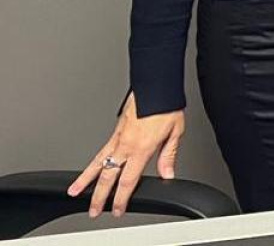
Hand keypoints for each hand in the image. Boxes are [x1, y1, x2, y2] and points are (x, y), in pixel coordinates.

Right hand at [67, 93, 185, 216]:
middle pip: (108, 176)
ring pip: (97, 163)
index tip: (116, 209)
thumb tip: (167, 174)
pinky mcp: (115, 130)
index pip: (128, 180)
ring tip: (75, 192)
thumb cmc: (166, 105)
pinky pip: (101, 151)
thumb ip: (168, 155)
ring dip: (85, 179)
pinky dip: (93, 163)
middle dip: (99, 196)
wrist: (155, 86)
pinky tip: (90, 169)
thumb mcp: (176, 132)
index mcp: (141, 148)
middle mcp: (125, 144)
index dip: (121, 198)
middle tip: (93, 210)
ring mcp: (118, 137)